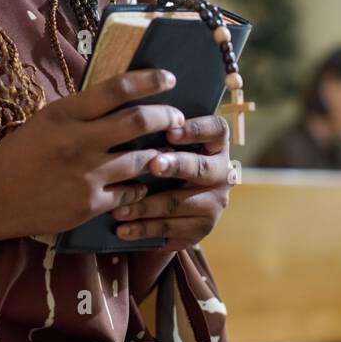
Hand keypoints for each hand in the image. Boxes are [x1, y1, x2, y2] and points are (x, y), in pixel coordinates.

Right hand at [0, 68, 186, 245]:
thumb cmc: (16, 155)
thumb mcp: (45, 121)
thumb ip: (80, 112)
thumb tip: (119, 98)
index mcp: (66, 113)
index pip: (117, 88)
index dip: (150, 80)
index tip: (169, 77)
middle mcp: (79, 141)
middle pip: (139, 122)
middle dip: (166, 116)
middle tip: (177, 117)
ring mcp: (87, 175)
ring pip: (141, 159)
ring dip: (158, 154)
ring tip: (165, 150)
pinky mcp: (90, 205)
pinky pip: (131, 192)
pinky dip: (139, 187)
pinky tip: (140, 184)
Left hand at [111, 113, 231, 251]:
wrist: (172, 209)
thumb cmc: (162, 162)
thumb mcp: (165, 144)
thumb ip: (157, 131)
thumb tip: (131, 111)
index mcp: (216, 145)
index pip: (217, 129)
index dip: (196, 129)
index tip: (171, 130)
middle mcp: (222, 173)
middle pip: (201, 168)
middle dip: (175, 166)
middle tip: (152, 165)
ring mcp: (214, 204)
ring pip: (180, 203)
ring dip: (147, 206)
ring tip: (119, 208)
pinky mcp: (201, 229)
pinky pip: (171, 229)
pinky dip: (144, 229)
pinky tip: (122, 229)